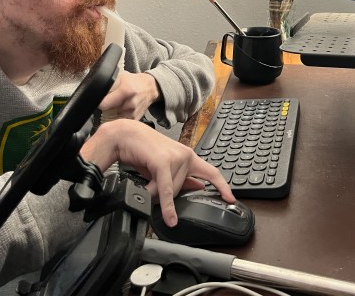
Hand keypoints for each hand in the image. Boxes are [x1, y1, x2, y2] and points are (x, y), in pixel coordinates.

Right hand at [80, 119, 234, 226]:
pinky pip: (166, 190)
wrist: (123, 136)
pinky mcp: (163, 162)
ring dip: (156, 195)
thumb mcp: (165, 166)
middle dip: (168, 195)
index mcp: (188, 155)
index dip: (222, 186)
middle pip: (183, 189)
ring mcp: (176, 157)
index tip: (231, 199)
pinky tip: (170, 218)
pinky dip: (167, 206)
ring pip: (172, 191)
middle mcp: (185, 155)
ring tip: (145, 182)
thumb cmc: (142, 150)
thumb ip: (181, 176)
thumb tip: (197, 187)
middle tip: (151, 185)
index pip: (211, 172)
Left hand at [98, 71, 159, 119]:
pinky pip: (121, 120)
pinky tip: (123, 108)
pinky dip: (120, 115)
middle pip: (108, 111)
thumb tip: (96, 91)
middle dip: (107, 107)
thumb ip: (109, 84)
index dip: (100, 102)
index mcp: (126, 91)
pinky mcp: (135, 118)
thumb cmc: (135, 81)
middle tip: (110, 100)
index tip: (100, 100)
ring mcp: (133, 112)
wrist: (150, 88)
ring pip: (114, 116)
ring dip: (113, 112)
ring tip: (119, 103)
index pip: (104, 104)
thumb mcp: (121, 76)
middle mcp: (130, 103)